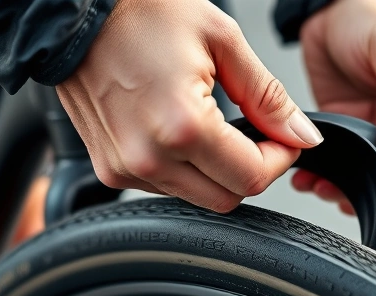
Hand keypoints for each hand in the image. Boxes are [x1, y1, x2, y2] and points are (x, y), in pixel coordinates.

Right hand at [57, 0, 324, 212]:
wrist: (73, 13)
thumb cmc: (139, 12)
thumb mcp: (221, 41)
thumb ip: (268, 97)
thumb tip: (303, 135)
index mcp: (182, 126)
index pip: (253, 178)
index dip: (280, 159)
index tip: (282, 138)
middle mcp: (150, 158)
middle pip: (227, 198)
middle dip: (250, 169)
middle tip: (251, 132)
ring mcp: (125, 168)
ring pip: (198, 197)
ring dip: (214, 170)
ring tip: (207, 120)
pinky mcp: (108, 170)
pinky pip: (165, 188)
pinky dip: (183, 168)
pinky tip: (176, 129)